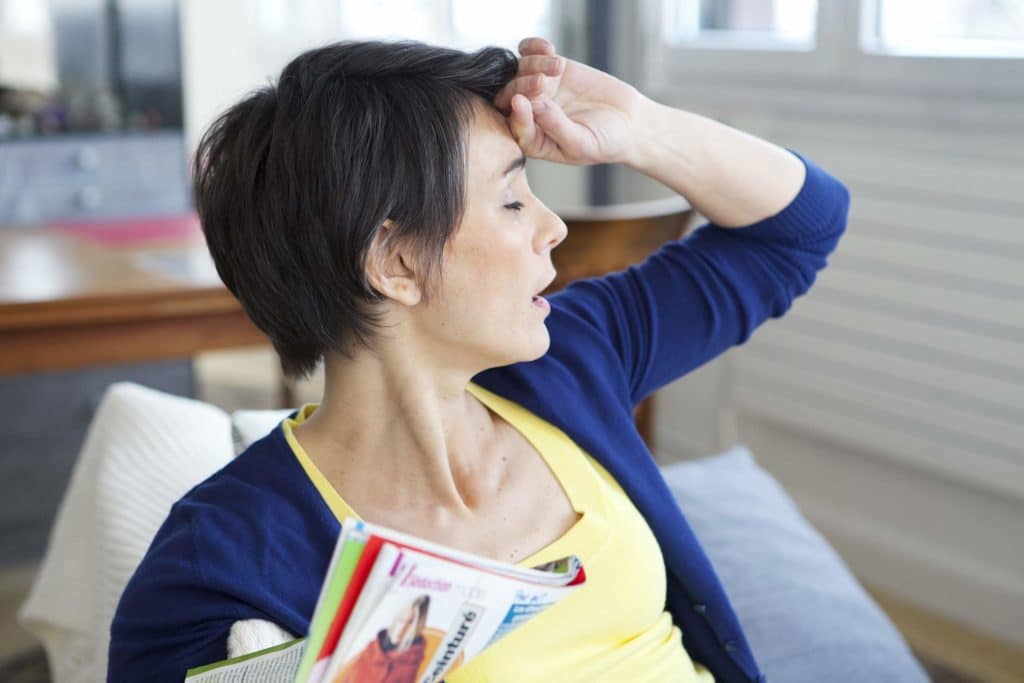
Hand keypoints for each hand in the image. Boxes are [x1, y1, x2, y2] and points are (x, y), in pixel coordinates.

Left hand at [493, 37, 647, 165]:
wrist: (628, 122)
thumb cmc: (605, 142)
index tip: (522, 102)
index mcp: (533, 139)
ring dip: (533, 65)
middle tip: (542, 82)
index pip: (515, 127)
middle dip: (522, 87)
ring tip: (557, 66)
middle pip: (511, 96)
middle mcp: (530, 113)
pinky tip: (549, 48)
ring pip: (520, 71)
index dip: (517, 115)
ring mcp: (538, 89)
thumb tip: (534, 104)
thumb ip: (556, 126)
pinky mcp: (550, 69)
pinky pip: (531, 53)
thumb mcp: (581, 143)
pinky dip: (535, 47)